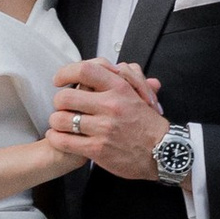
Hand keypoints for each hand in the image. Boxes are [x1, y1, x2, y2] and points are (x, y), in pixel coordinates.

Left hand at [50, 57, 167, 180]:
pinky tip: (57, 137)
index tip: (59, 79)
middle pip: (66, 97)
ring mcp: (103, 128)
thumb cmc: (149, 124)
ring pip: (62, 120)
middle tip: (61, 106)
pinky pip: (65, 142)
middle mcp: (110, 106)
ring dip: (56, 122)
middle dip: (58, 102)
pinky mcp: (98, 149)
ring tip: (58, 124)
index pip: (85, 70)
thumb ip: (126, 78)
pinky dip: (56, 138)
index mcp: (119, 88)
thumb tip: (117, 66)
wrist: (163, 152)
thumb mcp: (140, 94)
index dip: (66, 73)